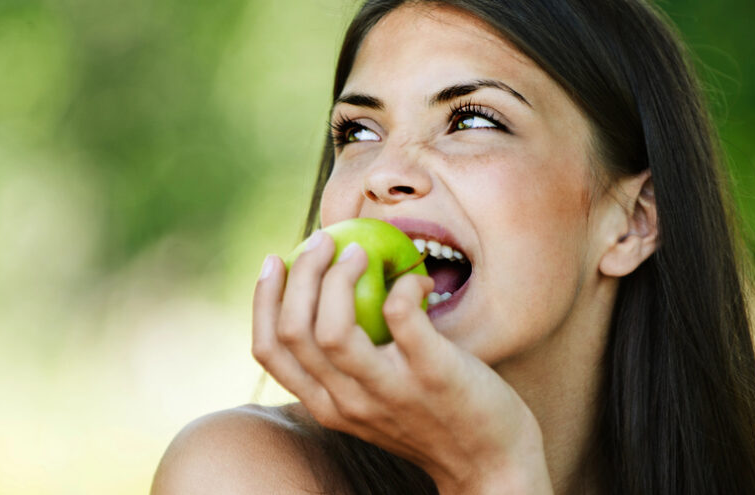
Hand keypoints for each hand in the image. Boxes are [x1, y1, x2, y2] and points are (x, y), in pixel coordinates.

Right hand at [253, 231, 553, 493]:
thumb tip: (325, 297)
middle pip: (293, 332)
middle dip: (298, 274)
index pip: (267, 350)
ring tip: (359, 251)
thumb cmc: (431, 421)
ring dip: (337, 278)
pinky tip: (417, 280)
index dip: (263, 299)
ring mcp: (387, 390)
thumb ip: (346, 368)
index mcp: (326, 405)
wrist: (491, 466)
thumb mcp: (372, 403)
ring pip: (332, 330)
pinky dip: (403, 285)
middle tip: (322, 241)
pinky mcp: (431, 373)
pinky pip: (400, 315)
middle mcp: (346, 402)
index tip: (275, 261)